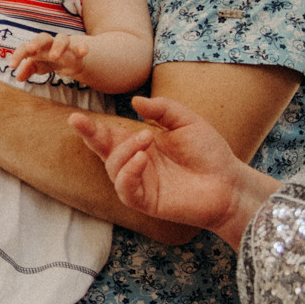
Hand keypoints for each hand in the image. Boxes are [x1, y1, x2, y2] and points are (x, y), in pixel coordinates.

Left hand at [12, 32, 88, 82]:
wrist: (67, 61)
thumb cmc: (47, 61)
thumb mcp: (37, 66)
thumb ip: (28, 69)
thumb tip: (18, 78)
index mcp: (37, 47)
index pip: (25, 48)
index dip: (17, 55)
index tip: (11, 66)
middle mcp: (50, 43)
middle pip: (43, 37)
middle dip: (36, 42)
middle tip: (31, 50)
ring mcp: (64, 46)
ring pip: (62, 38)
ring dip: (58, 46)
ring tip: (54, 56)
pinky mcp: (76, 52)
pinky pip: (80, 48)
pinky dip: (82, 48)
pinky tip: (84, 50)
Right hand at [67, 95, 268, 242]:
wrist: (229, 182)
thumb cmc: (210, 153)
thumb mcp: (187, 122)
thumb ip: (163, 109)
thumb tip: (135, 101)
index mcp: (141, 144)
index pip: (110, 135)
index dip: (91, 127)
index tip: (75, 116)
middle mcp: (136, 163)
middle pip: (103, 151)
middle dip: (90, 136)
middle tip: (82, 121)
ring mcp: (141, 183)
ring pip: (113, 169)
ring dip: (123, 151)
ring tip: (145, 140)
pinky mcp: (147, 202)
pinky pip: (126, 190)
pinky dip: (128, 173)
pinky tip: (142, 159)